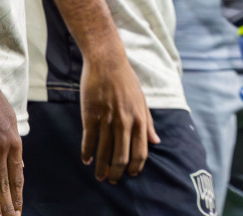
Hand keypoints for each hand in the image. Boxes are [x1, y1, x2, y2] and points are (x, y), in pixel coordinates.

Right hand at [80, 49, 157, 182]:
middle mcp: (124, 122)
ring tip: (99, 176)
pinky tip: (86, 159)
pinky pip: (89, 140)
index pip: (140, 153)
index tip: (130, 175)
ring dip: (101, 168)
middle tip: (112, 180)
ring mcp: (107, 119)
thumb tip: (156, 142)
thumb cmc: (126, 80)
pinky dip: (87, 153)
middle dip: (116, 173)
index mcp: (139, 119)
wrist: (107, 61)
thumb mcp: (142, 101)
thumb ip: (148, 123)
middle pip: (121, 158)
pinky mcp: (90, 115)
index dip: (135, 168)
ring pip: (103, 152)